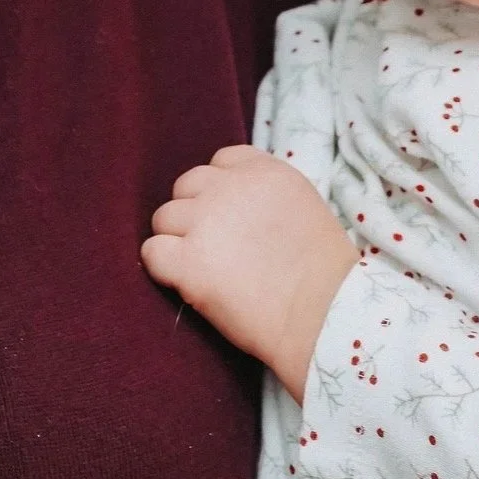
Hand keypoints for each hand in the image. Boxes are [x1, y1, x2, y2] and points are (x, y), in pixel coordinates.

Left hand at [140, 145, 357, 402]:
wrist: (325, 317)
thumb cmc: (325, 276)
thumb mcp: (303, 209)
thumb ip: (264, 196)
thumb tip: (236, 207)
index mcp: (263, 171)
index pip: (221, 162)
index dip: (219, 191)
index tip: (230, 219)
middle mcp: (229, 188)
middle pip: (186, 186)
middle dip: (194, 214)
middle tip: (214, 248)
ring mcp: (205, 221)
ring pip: (164, 218)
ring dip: (177, 241)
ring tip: (203, 270)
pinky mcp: (188, 261)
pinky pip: (152, 253)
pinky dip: (161, 268)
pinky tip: (184, 284)